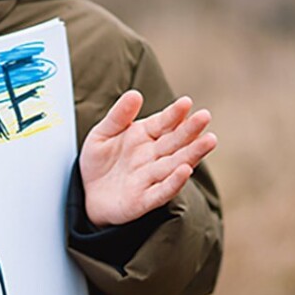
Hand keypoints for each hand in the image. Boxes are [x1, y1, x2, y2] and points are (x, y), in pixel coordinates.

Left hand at [80, 90, 216, 226]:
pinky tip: (185, 171)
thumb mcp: (103, 133)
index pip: (163, 123)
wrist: (85, 194)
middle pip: (175, 142)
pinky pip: (161, 192)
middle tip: (205, 116)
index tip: (186, 102)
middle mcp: (153, 156)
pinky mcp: (144, 200)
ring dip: (192, 154)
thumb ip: (118, 115)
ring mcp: (151, 178)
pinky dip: (173, 182)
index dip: (174, 113)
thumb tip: (135, 94)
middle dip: (190, 130)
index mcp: (145, 136)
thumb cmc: (98, 161)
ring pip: (175, 165)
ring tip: (208, 140)